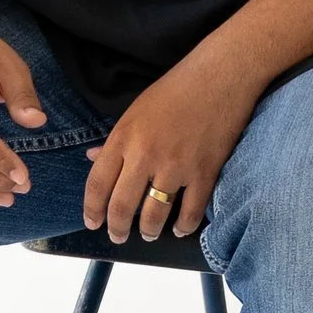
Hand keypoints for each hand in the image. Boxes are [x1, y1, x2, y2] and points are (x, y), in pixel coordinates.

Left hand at [81, 46, 258, 244]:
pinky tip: (179, 228)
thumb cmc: (175, 89)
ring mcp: (176, 167)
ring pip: (154, 215)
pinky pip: (191, 212)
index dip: (92, 210)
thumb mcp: (135, 110)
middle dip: (116, 229)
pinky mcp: (204, 173)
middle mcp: (145, 155)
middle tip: (117, 236)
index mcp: (124, 137)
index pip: (98, 184)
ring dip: (148, 231)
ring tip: (148, 234)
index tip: (92, 222)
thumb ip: (114, 140)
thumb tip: (92, 159)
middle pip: (122, 206)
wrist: (220, 76)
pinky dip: (183, 226)